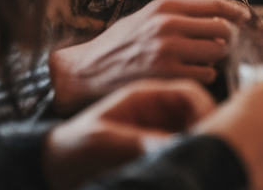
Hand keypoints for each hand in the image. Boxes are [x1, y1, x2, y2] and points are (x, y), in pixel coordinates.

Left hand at [43, 79, 216, 189]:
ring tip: (198, 163)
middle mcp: (158, 112)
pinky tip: (187, 170)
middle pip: (198, 113)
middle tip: (209, 152)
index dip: (204, 107)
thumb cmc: (70, 147)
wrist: (51, 167)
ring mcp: (159, 132)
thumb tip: (174, 145)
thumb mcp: (100, 140)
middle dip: (209, 128)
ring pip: (194, 132)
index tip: (211, 131)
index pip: (188, 92)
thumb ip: (135, 140)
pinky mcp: (156, 153)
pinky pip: (182, 151)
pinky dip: (189, 158)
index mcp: (146, 97)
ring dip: (201, 144)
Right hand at [49, 0, 250, 113]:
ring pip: (217, 52)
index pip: (215, 5)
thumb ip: (179, 14)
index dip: (236, 12)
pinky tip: (189, 73)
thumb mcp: (146, 16)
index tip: (245, 17)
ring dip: (214, 58)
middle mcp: (168, 25)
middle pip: (222, 30)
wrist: (86, 71)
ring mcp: (169, 51)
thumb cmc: (120, 43)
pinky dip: (204, 75)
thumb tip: (221, 15)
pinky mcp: (167, 75)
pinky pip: (206, 74)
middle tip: (216, 44)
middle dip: (224, 38)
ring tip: (199, 60)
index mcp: (165, 7)